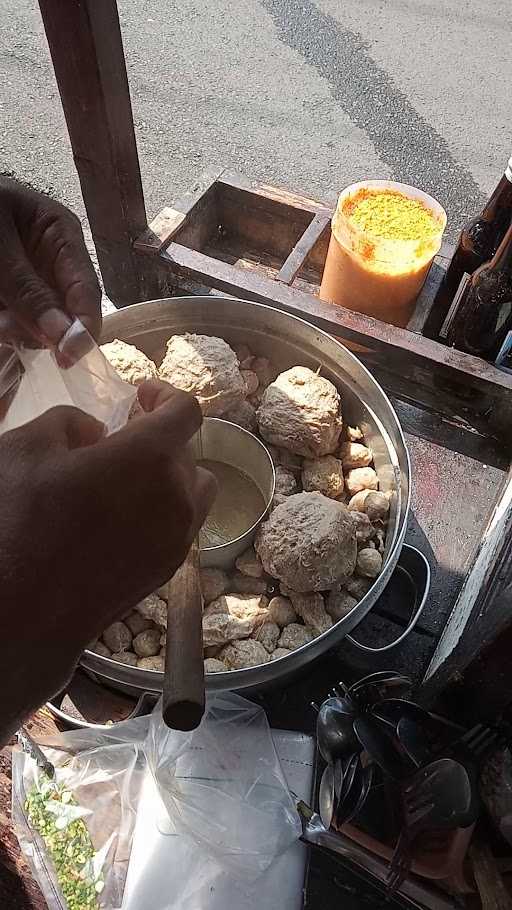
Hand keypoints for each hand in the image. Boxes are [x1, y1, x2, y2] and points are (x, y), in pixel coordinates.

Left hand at [0, 177, 100, 345]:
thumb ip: (27, 287)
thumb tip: (61, 333)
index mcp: (61, 236)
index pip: (86, 290)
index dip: (85, 327)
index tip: (68, 357)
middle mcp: (53, 264)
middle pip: (64, 315)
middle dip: (36, 328)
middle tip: (3, 327)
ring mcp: (31, 283)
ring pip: (36, 326)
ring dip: (13, 329)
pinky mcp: (10, 298)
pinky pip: (14, 323)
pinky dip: (3, 324)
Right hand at [0, 381, 215, 741]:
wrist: (22, 612)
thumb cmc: (17, 522)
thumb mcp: (28, 448)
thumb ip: (71, 422)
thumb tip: (97, 433)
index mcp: (150, 456)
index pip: (186, 411)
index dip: (166, 394)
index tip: (143, 395)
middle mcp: (177, 496)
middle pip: (190, 452)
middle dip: (161, 439)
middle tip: (123, 440)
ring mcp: (177, 537)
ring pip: (194, 492)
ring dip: (170, 477)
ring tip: (128, 482)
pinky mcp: (167, 570)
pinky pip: (180, 526)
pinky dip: (163, 512)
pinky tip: (121, 520)